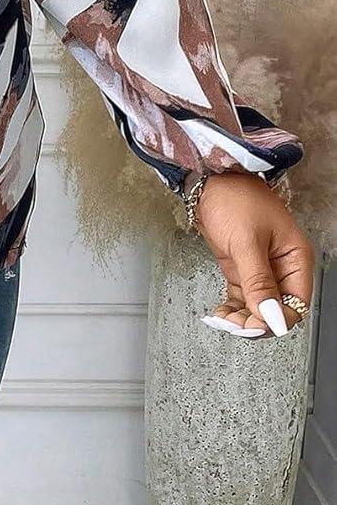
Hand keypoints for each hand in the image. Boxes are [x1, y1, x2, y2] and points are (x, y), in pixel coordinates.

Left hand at [194, 172, 313, 337]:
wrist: (209, 178)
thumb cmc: (234, 199)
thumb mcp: (247, 242)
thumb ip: (258, 281)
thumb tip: (272, 317)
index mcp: (295, 258)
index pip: (295, 303)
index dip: (276, 319)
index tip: (254, 326)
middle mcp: (281, 266)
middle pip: (276, 308)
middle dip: (257, 322)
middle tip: (234, 326)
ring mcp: (260, 268)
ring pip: (258, 306)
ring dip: (242, 318)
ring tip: (223, 321)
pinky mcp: (240, 268)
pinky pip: (242, 297)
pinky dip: (232, 308)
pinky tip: (220, 315)